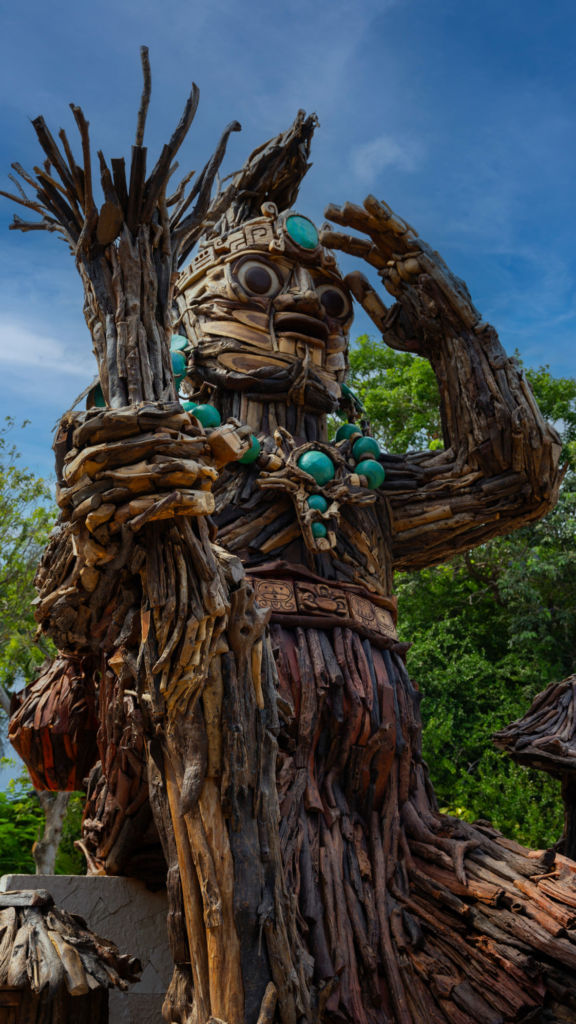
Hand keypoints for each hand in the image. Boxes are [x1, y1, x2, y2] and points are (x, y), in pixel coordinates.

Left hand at [320, 196, 482, 355]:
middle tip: (327, 210)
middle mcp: (405, 262)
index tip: (323, 238)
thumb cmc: (423, 337)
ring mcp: (416, 259)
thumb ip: (369, 298)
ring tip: (344, 205)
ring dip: (368, 216)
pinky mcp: (427, 260)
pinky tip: (373, 205)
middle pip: (374, 236)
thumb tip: (349, 273)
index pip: (366, 251)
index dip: (346, 242)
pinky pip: (407, 235)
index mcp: (395, 275)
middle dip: (352, 223)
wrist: (451, 346)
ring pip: (388, 231)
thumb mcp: (387, 320)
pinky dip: (390, 219)